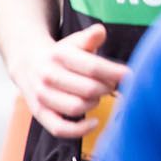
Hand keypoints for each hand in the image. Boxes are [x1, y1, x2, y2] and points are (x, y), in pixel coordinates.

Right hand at [13, 23, 126, 138]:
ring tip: (99, 96)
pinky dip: (80, 129)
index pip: (93, 67)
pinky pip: (60, 129)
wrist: (29, 66)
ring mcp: (42, 96)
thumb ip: (89, 38)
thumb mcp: (75, 42)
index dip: (115, 73)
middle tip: (113, 86)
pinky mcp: (40, 114)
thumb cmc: (63, 55)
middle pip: (89, 89)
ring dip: (95, 104)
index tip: (131, 76)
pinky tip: (95, 122)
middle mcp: (48, 76)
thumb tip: (100, 31)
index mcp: (59, 56)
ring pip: (77, 107)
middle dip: (107, 89)